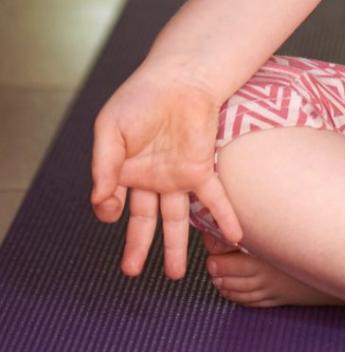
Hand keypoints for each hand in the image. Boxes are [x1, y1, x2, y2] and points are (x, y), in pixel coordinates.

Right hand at [90, 63, 243, 279]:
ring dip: (176, 246)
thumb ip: (103, 167)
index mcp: (125, 169)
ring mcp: (176, 176)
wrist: (179, 77)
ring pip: (177, 219)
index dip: (110, 210)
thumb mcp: (111, 129)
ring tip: (175, 274)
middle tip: (132, 273)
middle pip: (145, 221)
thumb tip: (101, 205)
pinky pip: (214, 199)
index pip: (115, 202)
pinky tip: (235, 238)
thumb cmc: (141, 98)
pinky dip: (225, 218)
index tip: (110, 211)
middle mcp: (151, 178)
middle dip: (139, 248)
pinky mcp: (201, 169)